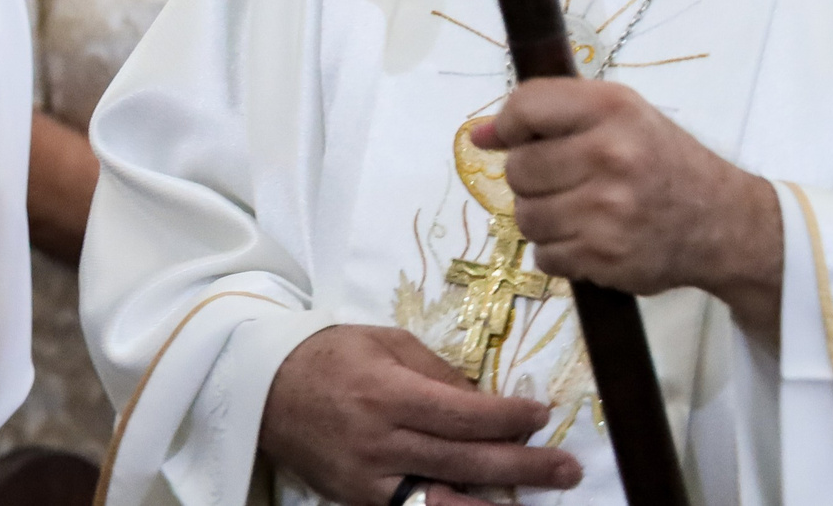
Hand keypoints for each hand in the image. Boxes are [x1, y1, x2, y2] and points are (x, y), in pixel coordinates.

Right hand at [257, 324, 580, 504]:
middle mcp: (381, 442)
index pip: (465, 414)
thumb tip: (484, 402)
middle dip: (522, 465)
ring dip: (492, 505)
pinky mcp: (358, 501)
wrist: (265, 388)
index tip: (543, 414)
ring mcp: (368, 480)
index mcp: (390, 395)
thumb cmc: (332, 354)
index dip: (509, 417)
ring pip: (441, 500)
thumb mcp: (388, 343)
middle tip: (567, 468)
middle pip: (464, 460)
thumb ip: (438, 373)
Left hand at [474, 79, 782, 343]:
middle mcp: (610, 156)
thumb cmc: (663, 159)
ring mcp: (606, 212)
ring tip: (577, 209)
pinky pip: (544, 255)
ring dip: (542, 216)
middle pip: (519, 169)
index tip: (509, 137)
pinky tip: (588, 236)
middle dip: (531, 177)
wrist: (719, 221)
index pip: (526, 107)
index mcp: (613, 108)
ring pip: (526, 216)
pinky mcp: (604, 258)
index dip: (508, 125)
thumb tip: (477, 137)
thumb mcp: (622, 115)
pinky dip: (558, 250)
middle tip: (563, 178)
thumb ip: (553, 115)